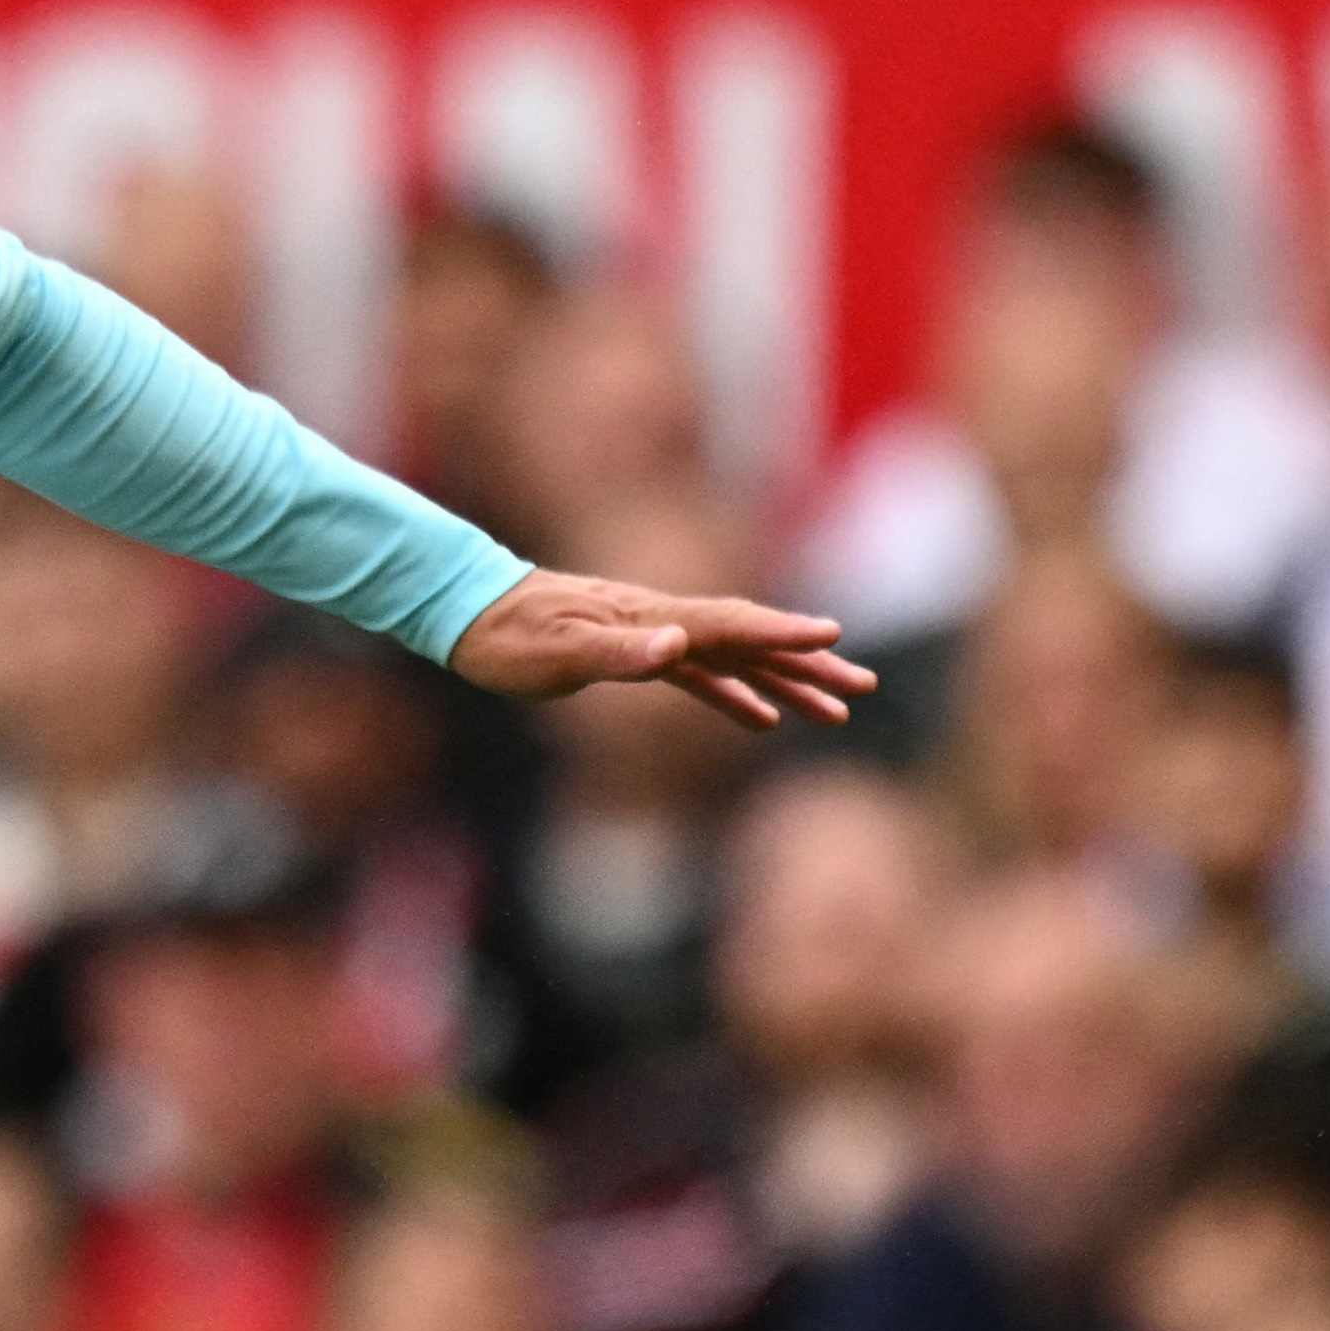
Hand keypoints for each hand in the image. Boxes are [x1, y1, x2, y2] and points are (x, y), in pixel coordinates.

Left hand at [445, 567, 872, 732]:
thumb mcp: (555, 651)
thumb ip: (617, 650)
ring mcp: (653, 634)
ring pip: (735, 659)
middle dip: (808, 663)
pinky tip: (762, 719)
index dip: (783, 634)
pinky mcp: (636, 652)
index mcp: (652, 617)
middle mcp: (663, 621)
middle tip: (863, 685)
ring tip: (835, 709)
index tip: (834, 637)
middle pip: (750, 640)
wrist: (466, 611)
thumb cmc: (505, 636)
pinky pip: (702, 676)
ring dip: (786, 682)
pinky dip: (737, 695)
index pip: (731, 624)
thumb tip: (676, 647)